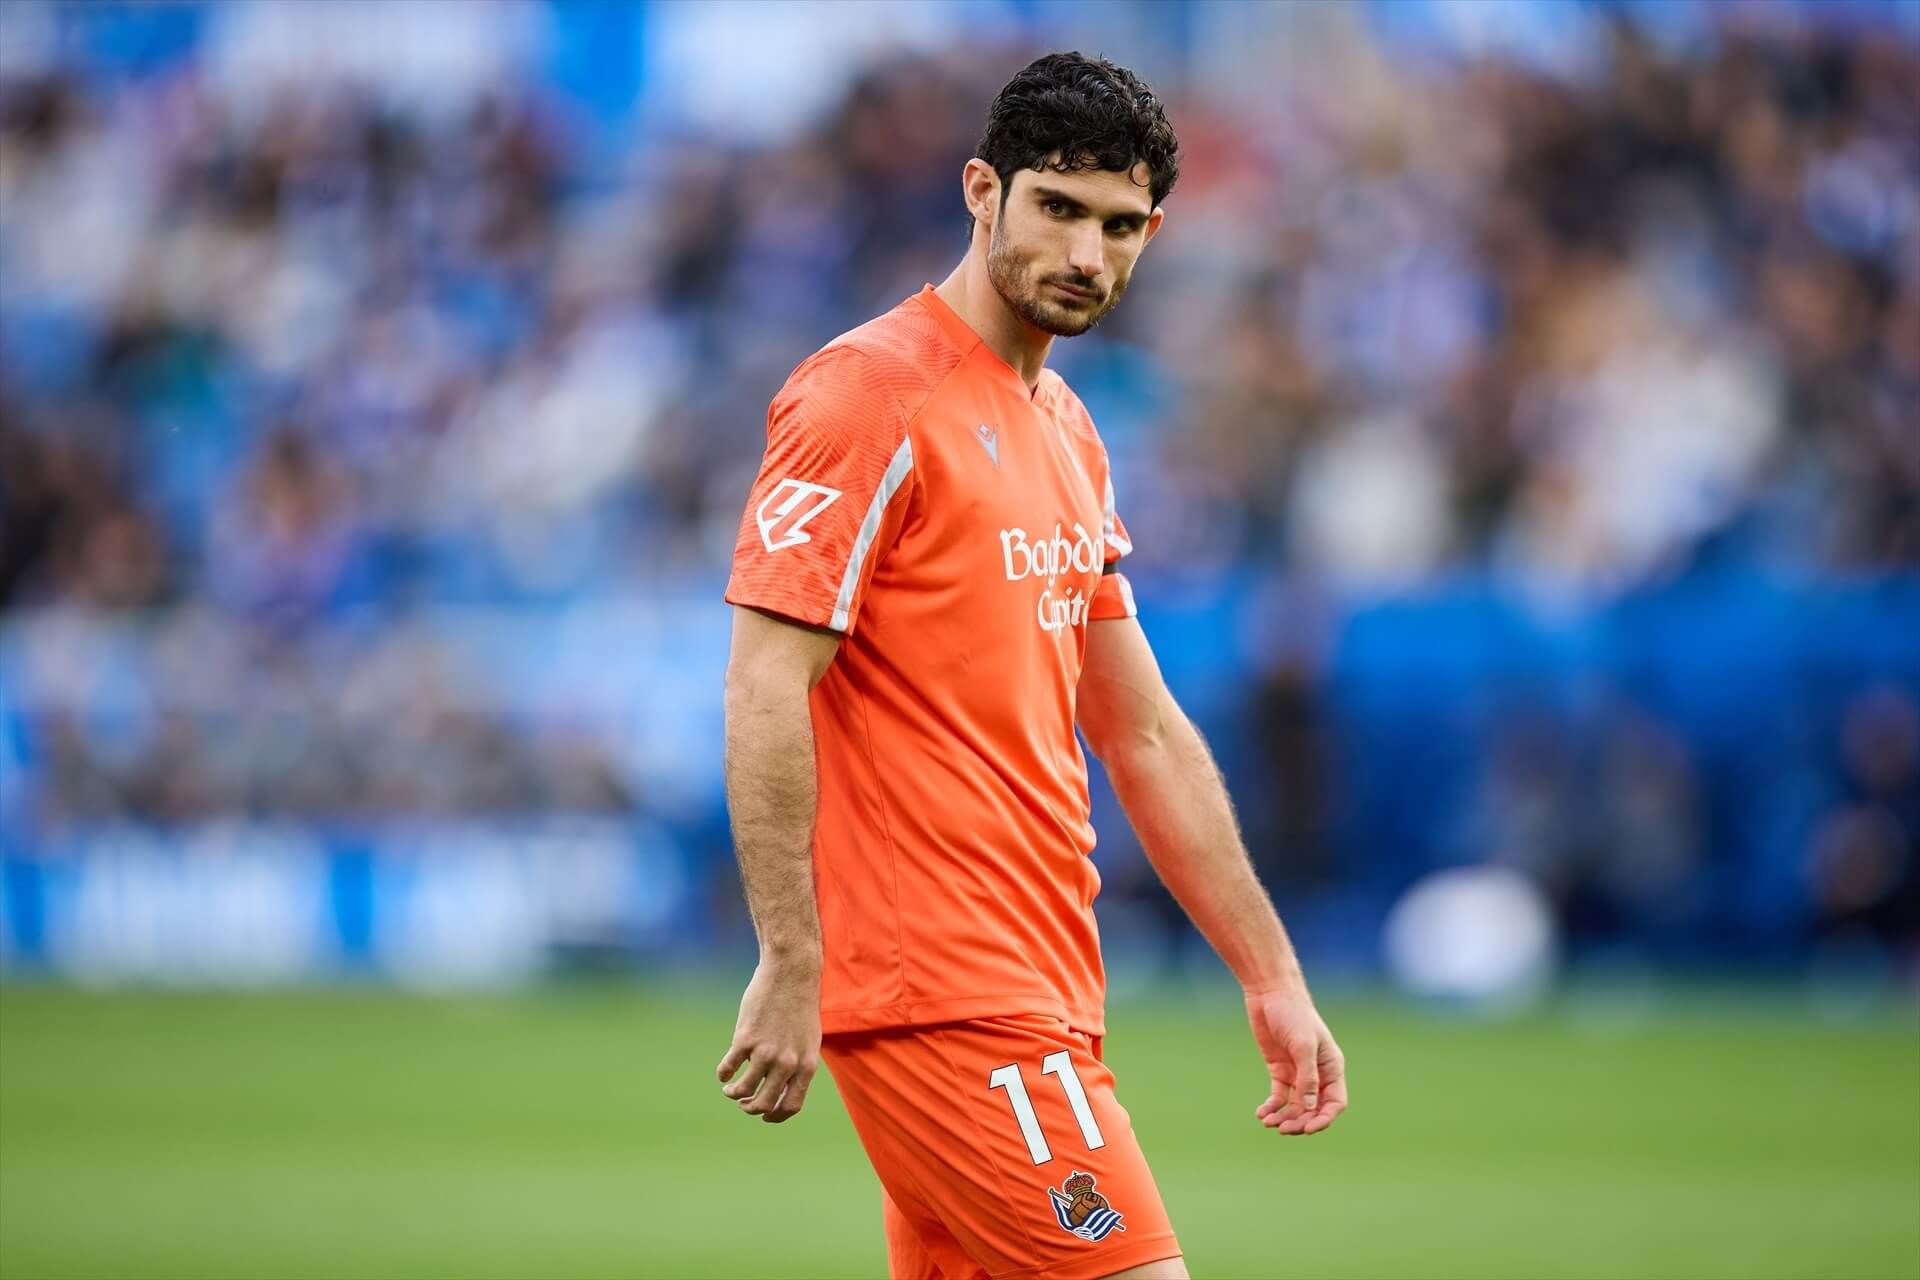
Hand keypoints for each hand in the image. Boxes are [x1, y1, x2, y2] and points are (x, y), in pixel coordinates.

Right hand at [716, 958, 821, 1122]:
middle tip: (743, 1103)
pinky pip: (728, 1068)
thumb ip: (797, 1065)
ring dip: (733, 1094)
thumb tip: (778, 1087)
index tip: (764, 1116)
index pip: (791, 1106)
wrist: (791, 974)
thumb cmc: (800, 1006)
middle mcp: (787, 1063)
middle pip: (764, 1104)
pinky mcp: (745, 1039)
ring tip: (729, 1089)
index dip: (775, 1117)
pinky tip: (723, 1073)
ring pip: (743, 1090)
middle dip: (750, 1108)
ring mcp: (766, 1052)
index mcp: (807, 1065)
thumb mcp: (808, 1040)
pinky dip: (723, 1074)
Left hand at [1245, 982, 1347, 1135]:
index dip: (1323, 1119)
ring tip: (1267, 1122)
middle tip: (1282, 1128)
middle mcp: (1316, 1074)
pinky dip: (1272, 1106)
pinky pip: (1279, 1096)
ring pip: (1295, 1106)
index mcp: (1331, 1068)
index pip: (1334, 1103)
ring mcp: (1297, 1072)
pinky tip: (1261, 1113)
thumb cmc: (1293, 1014)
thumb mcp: (1303, 1045)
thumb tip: (1308, 1108)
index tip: (1307, 1130)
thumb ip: (1307, 1077)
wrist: (1270, 994)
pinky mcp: (1279, 1070)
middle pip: (1313, 1109)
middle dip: (1300, 1122)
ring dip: (1283, 1117)